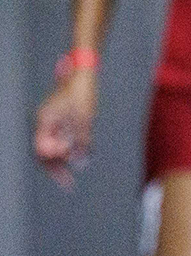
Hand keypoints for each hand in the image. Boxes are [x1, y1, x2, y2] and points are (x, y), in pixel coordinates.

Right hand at [35, 72, 96, 189]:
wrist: (83, 72)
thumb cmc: (81, 93)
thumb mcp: (84, 120)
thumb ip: (81, 142)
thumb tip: (79, 164)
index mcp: (44, 121)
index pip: (41, 151)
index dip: (52, 166)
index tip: (65, 178)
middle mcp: (44, 121)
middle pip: (44, 150)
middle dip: (55, 167)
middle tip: (67, 183)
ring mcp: (51, 119)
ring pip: (54, 145)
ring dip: (63, 158)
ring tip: (74, 171)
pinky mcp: (59, 117)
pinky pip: (61, 137)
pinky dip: (69, 147)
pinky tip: (80, 155)